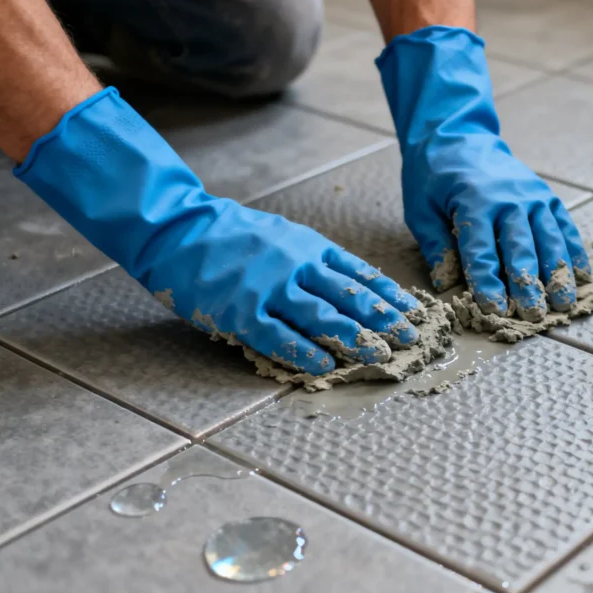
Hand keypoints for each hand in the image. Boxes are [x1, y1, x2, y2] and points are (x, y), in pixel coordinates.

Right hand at [16, 88, 419, 373]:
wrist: (178, 227)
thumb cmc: (232, 235)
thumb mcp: (283, 236)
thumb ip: (314, 260)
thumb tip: (352, 288)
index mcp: (309, 247)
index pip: (360, 274)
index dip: (389, 296)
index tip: (414, 312)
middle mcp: (295, 265)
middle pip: (349, 296)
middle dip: (383, 319)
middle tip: (410, 339)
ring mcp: (268, 288)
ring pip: (321, 316)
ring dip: (354, 337)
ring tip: (381, 354)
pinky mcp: (240, 310)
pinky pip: (277, 336)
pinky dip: (303, 351)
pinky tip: (325, 365)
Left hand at [377, 26, 590, 320]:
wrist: (459, 137)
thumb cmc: (435, 178)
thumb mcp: (421, 209)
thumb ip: (435, 246)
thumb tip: (446, 284)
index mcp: (474, 202)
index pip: (481, 250)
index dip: (488, 282)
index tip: (494, 309)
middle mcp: (508, 199)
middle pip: (521, 247)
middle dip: (528, 284)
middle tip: (534, 315)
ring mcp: (532, 197)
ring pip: (549, 239)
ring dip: (558, 273)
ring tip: (564, 304)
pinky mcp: (546, 197)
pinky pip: (564, 227)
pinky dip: (574, 251)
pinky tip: (581, 276)